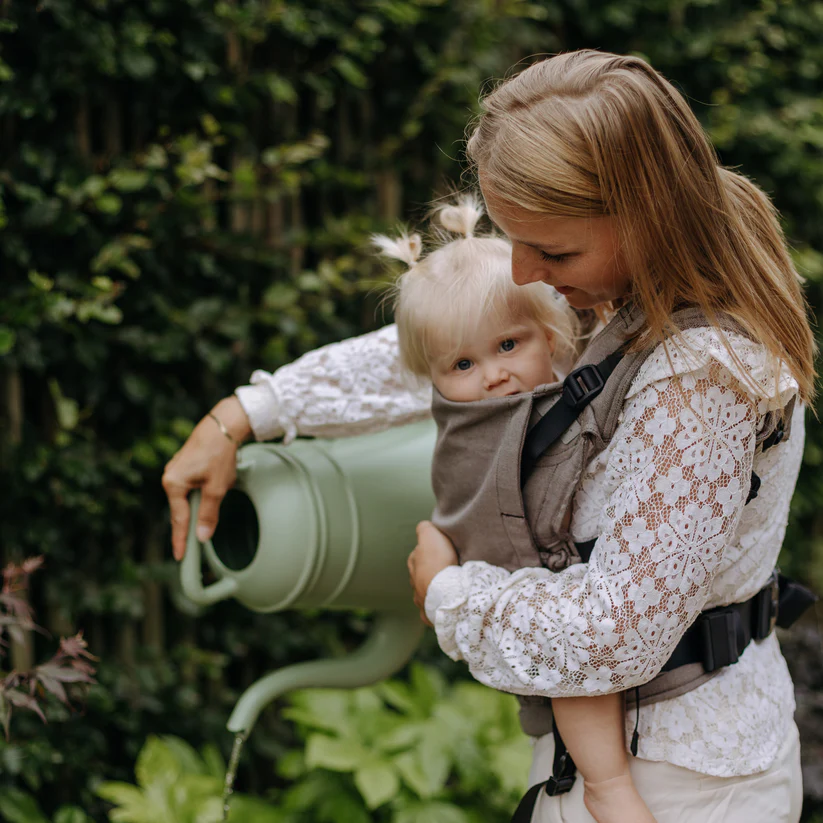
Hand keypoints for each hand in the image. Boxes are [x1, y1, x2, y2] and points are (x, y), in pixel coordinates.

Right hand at [162, 396, 251, 560]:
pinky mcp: (186, 465)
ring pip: (191, 497)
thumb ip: (209, 514)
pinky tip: (219, 479)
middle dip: (197, 516)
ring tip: (222, 483)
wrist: (224, 424)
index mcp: (173, 484)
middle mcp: (170, 477)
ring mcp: (177, 470)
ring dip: (206, 499)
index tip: (180, 557)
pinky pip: (194, 486)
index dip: (181, 540)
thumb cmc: (219, 454)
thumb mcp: (217, 488)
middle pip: (183, 509)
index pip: (178, 519)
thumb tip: (202, 537)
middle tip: (203, 533)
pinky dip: (206, 489)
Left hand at [407, 521, 457, 625]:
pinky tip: (445, 606)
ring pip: (426, 593)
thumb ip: (424, 528)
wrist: (446, 591)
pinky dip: (437, 608)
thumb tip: (423, 526)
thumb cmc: (438, 562)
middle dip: (430, 572)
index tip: (440, 550)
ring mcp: (421, 600)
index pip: (417, 554)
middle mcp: (414, 583)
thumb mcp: (430, 535)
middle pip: (421, 575)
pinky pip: (432, 611)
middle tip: (446, 569)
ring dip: (434, 590)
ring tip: (448, 588)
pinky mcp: (430, 615)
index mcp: (413, 564)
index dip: (427, 551)